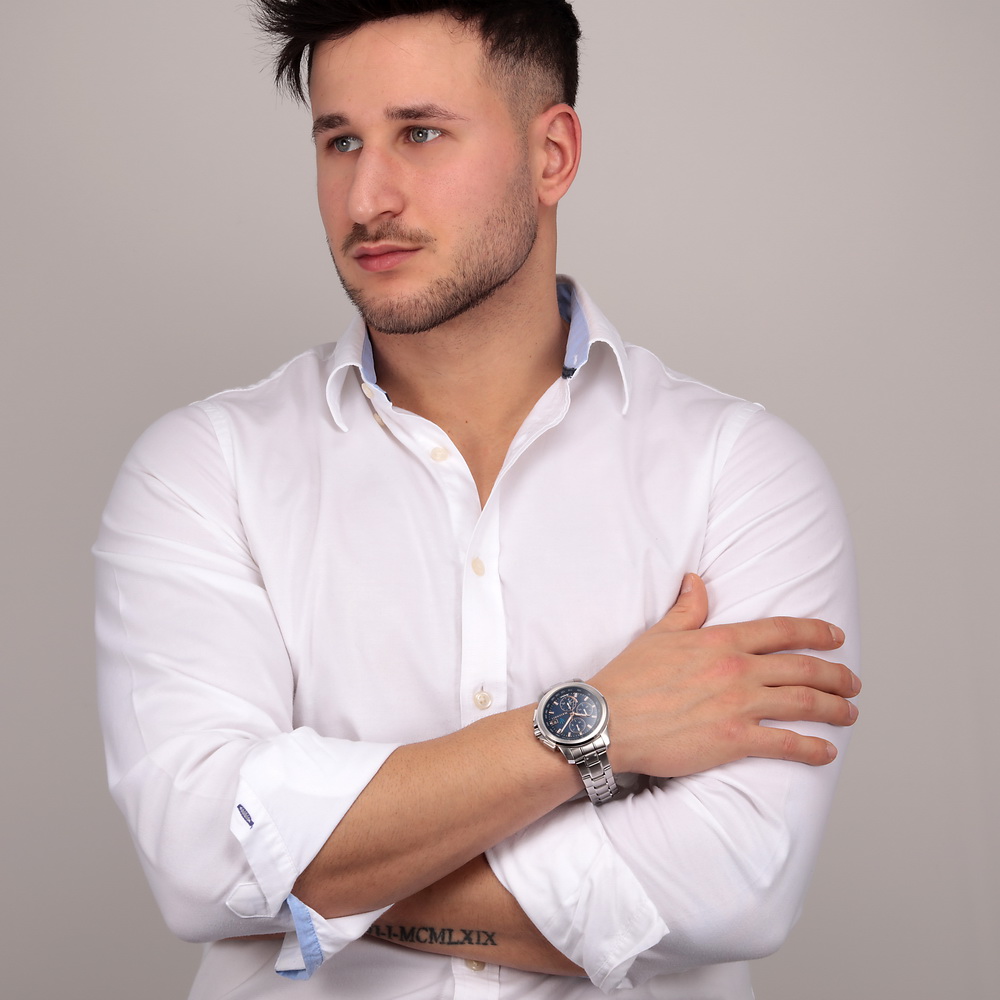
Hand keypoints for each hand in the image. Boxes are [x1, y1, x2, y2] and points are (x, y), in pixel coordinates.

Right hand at [590, 573, 859, 776]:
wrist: (607, 720)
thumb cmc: (629, 679)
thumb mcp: (659, 634)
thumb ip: (686, 608)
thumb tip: (696, 581)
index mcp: (721, 640)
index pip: (782, 631)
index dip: (817, 633)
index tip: (837, 638)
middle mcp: (738, 670)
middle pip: (804, 669)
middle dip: (837, 675)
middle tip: (852, 683)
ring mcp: (738, 705)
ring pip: (804, 703)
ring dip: (835, 709)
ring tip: (849, 713)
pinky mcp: (733, 740)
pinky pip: (786, 744)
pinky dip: (813, 748)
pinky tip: (827, 751)